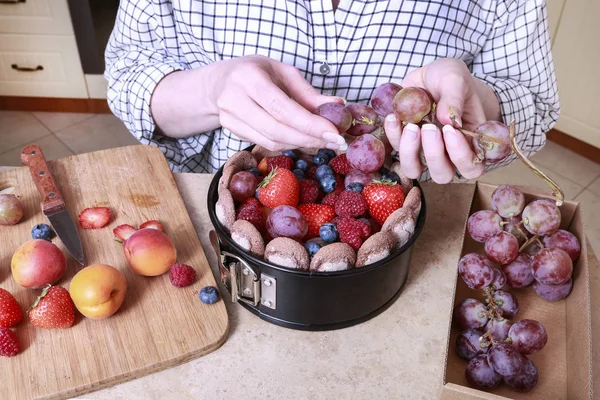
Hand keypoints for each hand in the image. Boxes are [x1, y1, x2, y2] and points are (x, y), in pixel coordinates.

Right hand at [209, 55, 346, 151]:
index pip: (282, 108)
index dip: (309, 124)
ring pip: (271, 141)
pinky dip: (288, 144)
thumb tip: (338, 105)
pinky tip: (303, 140)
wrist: (220, 82)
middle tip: (336, 142)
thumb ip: (308, 92)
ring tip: (324, 141)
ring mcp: (229, 118)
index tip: (335, 132)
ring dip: (301, 144)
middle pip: (276, 130)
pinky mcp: (231, 132)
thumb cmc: (256, 73)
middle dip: (309, 139)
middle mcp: (234, 99)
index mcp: (249, 77)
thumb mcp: (282, 72)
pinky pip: (265, 144)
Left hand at [384, 58, 500, 182]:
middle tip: (430, 128)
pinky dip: (393, 134)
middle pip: (442, 174)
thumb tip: (448, 120)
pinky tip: (394, 116)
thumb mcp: (456, 79)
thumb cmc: (450, 79)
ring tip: (411, 126)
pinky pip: (394, 148)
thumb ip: (454, 98)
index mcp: (469, 142)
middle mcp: (447, 152)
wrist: (429, 74)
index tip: (451, 131)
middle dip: (434, 155)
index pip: (471, 167)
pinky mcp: (403, 142)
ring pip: (414, 169)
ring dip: (410, 152)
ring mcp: (423, 150)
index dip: (461, 157)